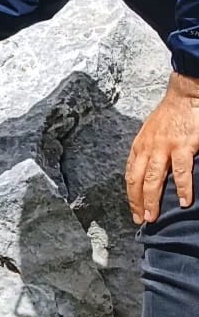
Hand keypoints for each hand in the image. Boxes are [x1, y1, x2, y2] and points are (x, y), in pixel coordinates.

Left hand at [126, 73, 198, 222]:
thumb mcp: (152, 134)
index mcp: (140, 146)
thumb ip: (150, 152)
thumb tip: (150, 173)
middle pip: (137, 180)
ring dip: (152, 199)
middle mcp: (147, 148)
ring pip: (154, 178)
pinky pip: (180, 171)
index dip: (131, 194)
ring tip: (154, 216)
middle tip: (141, 220)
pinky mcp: (182, 146)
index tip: (134, 210)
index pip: (130, 174)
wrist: (185, 96)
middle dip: (137, 202)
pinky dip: (181, 188)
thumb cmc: (171, 116)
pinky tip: (183, 202)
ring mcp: (164, 147)